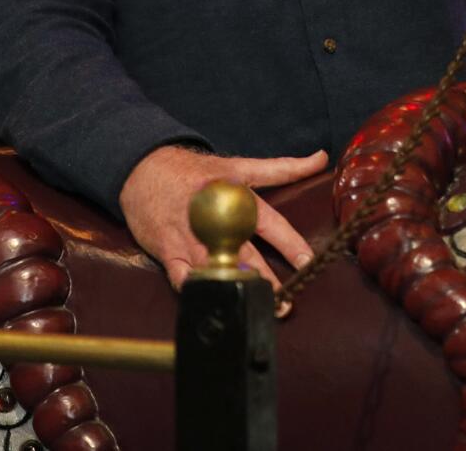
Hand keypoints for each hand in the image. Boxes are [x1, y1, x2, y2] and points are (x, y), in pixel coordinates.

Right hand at [118, 144, 329, 289]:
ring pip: (216, 267)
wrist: (143, 169)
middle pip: (244, 252)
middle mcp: (213, 216)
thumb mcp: (238, 165)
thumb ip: (281, 168)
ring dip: (236, 288)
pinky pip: (181, 276)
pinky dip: (196, 289)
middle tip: (286, 301)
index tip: (307, 261)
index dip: (289, 242)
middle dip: (266, 279)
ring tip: (256, 307)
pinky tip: (212, 301)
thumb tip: (322, 157)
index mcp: (233, 194)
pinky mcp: (167, 249)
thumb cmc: (195, 172)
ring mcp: (189, 235)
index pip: (268, 221)